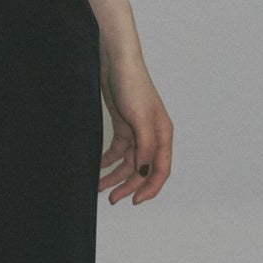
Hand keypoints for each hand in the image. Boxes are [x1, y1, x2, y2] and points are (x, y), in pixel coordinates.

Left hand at [99, 52, 172, 205]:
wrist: (116, 61)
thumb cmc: (133, 85)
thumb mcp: (140, 119)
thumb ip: (145, 147)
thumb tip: (143, 171)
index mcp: (163, 135)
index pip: (160, 170)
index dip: (149, 188)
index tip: (134, 201)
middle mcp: (153, 136)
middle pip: (143, 169)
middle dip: (128, 185)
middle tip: (112, 198)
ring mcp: (137, 131)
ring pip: (128, 162)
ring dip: (115, 175)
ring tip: (100, 187)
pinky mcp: (123, 125)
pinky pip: (118, 150)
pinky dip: (108, 160)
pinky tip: (98, 166)